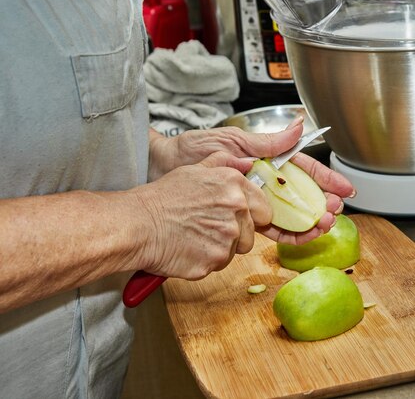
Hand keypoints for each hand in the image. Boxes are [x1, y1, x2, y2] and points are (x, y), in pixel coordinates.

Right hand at [135, 152, 270, 279]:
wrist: (138, 224)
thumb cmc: (164, 197)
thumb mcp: (195, 170)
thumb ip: (225, 164)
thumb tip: (247, 162)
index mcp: (235, 186)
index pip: (264, 209)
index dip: (253, 216)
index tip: (237, 218)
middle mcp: (236, 210)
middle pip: (252, 233)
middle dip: (238, 233)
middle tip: (210, 228)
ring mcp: (228, 237)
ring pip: (237, 250)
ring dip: (222, 247)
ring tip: (197, 236)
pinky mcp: (216, 259)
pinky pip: (219, 264)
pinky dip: (206, 260)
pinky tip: (189, 248)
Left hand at [148, 119, 355, 244]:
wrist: (162, 169)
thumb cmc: (193, 150)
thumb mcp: (233, 141)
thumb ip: (266, 142)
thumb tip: (297, 127)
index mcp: (265, 160)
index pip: (303, 169)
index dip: (326, 179)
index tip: (345, 188)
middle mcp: (264, 181)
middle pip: (302, 194)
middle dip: (322, 202)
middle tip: (335, 210)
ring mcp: (256, 200)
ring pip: (291, 213)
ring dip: (310, 220)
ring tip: (324, 224)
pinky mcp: (245, 216)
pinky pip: (272, 227)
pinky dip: (289, 233)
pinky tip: (303, 235)